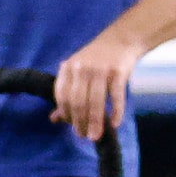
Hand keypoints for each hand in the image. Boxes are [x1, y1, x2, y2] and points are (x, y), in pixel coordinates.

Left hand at [51, 26, 144, 141]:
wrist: (121, 39)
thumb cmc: (96, 61)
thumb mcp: (77, 73)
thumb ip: (66, 95)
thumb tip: (54, 119)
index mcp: (67, 68)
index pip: (62, 96)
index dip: (66, 114)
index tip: (73, 127)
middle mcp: (82, 68)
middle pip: (77, 101)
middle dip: (79, 122)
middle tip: (84, 136)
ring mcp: (100, 69)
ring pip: (95, 101)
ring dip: (95, 122)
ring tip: (95, 136)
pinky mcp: (119, 71)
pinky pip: (116, 97)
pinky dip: (115, 112)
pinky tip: (114, 124)